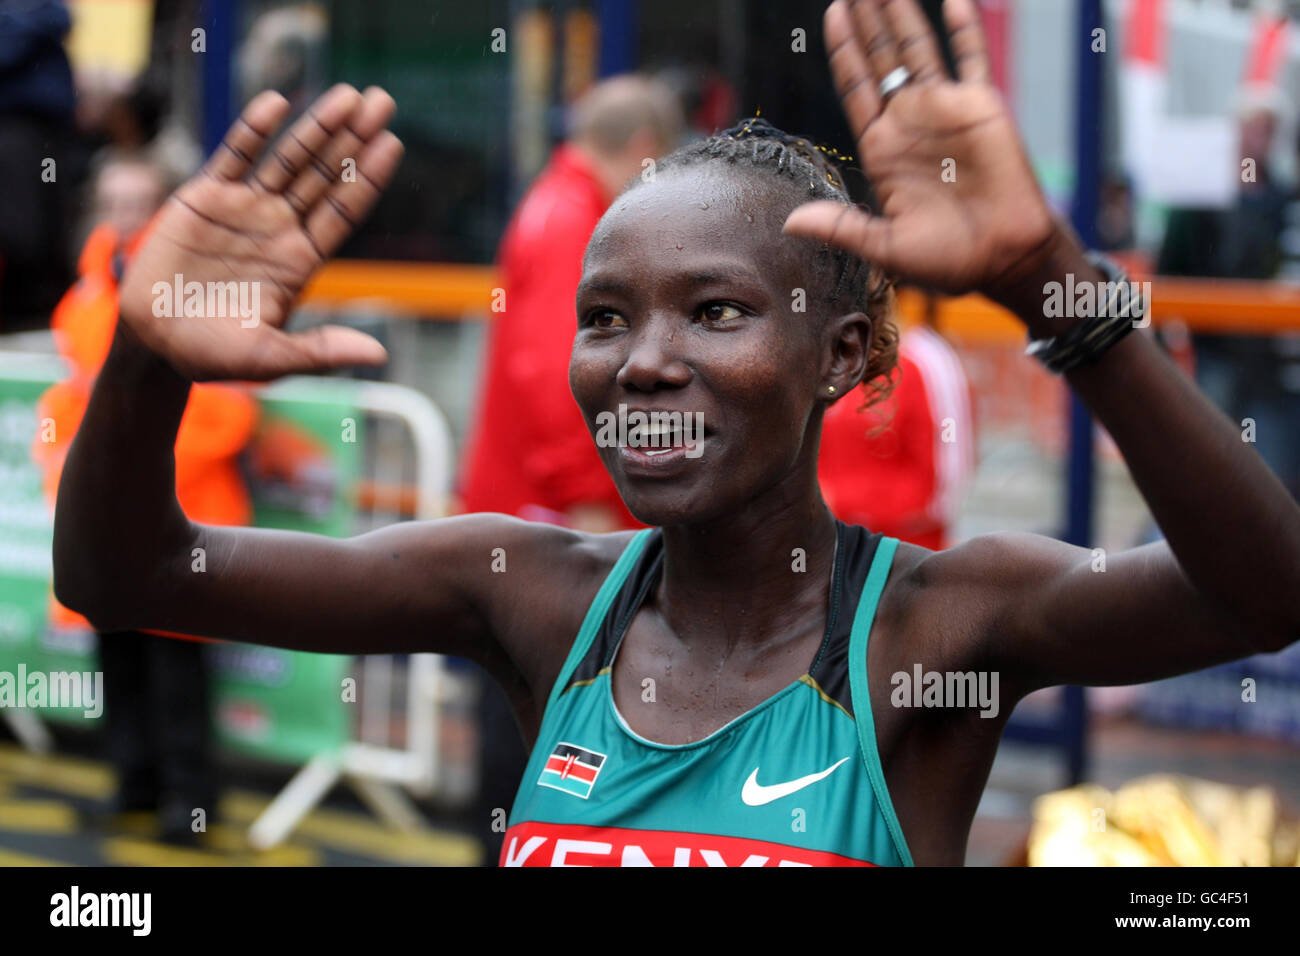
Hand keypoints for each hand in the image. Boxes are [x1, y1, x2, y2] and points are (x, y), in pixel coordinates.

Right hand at [118, 84, 403, 380]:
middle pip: (325, 176)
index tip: (392, 145)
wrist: (152, 342)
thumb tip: (379, 355)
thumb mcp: (271, 358)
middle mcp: (279, 229)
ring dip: (317, 126)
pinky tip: (278, 103)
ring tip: (349, 95)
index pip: (343, 213)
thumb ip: (321, 350)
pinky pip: (234, 155)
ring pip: (288, 159)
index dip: (367, 179)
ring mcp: (245, 210)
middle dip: (354, 140)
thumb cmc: (214, 356)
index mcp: (300, 262)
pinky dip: (254, 130)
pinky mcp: (205, 198)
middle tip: (384, 101)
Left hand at [784, 0, 1058, 296]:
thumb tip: (789, 223)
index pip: (857, 88)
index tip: (832, 15)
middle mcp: (910, 123)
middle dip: (867, 22)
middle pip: (881, 59)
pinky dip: (964, 28)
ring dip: (902, 14)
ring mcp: (946, 111)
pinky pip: (972, 58)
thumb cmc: (948, 260)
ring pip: (919, 49)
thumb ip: (840, 226)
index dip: (844, 52)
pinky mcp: (982, 107)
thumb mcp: (885, 246)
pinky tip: (951, 0)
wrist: (1005, 260)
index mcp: (883, 149)